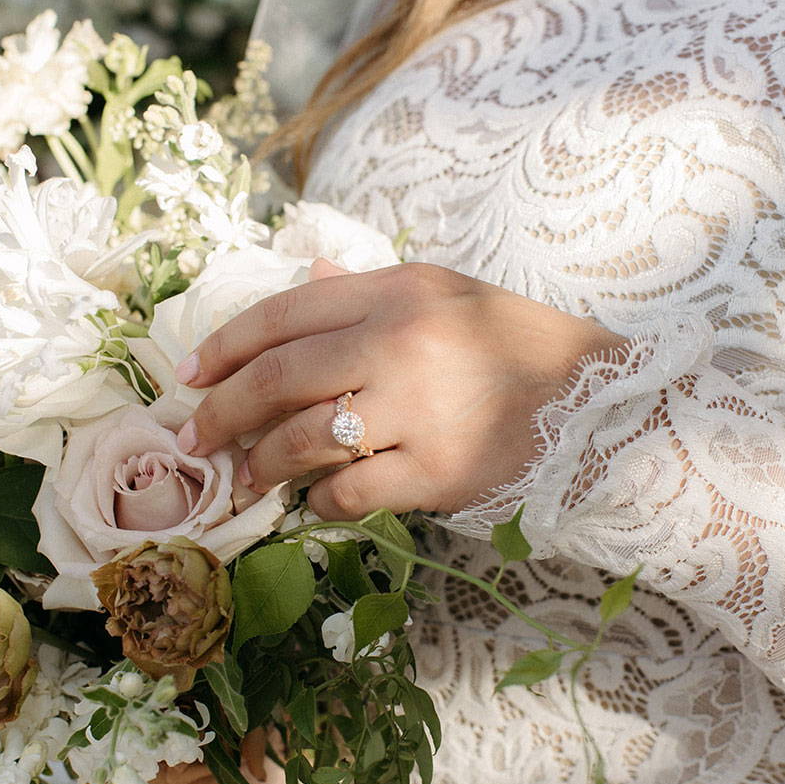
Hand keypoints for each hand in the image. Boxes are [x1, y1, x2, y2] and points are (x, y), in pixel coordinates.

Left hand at [176, 260, 627, 518]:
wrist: (597, 399)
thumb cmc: (512, 342)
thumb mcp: (444, 293)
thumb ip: (369, 292)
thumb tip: (306, 281)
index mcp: (398, 292)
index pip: (283, 315)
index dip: (222, 346)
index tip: (187, 376)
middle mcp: (401, 343)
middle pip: (278, 379)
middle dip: (222, 412)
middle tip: (195, 439)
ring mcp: (419, 409)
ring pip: (303, 441)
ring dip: (262, 465)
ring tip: (247, 479)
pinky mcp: (438, 471)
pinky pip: (349, 493)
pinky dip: (320, 502)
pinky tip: (318, 502)